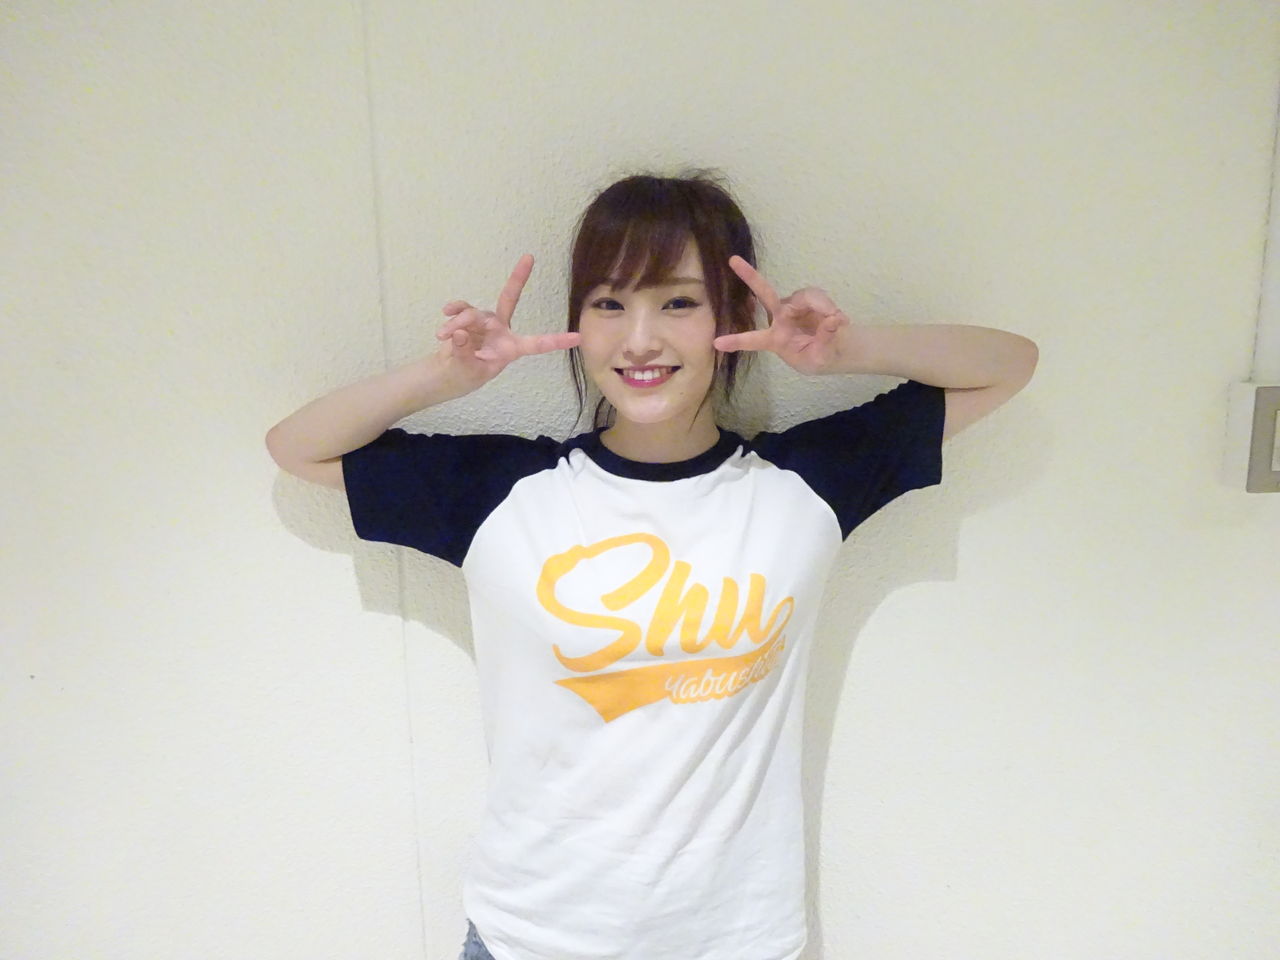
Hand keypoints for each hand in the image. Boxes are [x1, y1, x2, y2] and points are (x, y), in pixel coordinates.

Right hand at [435, 254, 579, 389]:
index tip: (577, 337)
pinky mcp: (469, 318)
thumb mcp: (466, 371)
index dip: (556, 341)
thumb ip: (464, 353)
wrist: (447, 374)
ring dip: (458, 321)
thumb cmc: (465, 376)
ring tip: (442, 335)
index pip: (537, 344)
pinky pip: (463, 307)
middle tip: (528, 257)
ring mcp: (485, 322)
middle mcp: (501, 330)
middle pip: (508, 300)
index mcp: (511, 349)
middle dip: (519, 277)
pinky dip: (454, 309)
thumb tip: (461, 331)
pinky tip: (446, 312)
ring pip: (474, 312)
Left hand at [714, 256, 852, 374]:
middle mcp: (780, 318)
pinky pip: (818, 296)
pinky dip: (829, 307)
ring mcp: (794, 305)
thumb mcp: (819, 358)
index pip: (754, 340)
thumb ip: (824, 341)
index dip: (736, 340)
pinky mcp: (809, 299)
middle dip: (750, 276)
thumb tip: (832, 319)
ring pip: (804, 296)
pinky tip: (839, 319)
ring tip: (836, 320)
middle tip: (732, 260)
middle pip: (764, 294)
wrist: (837, 349)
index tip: (716, 343)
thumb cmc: (819, 357)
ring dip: (821, 306)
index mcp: (775, 340)